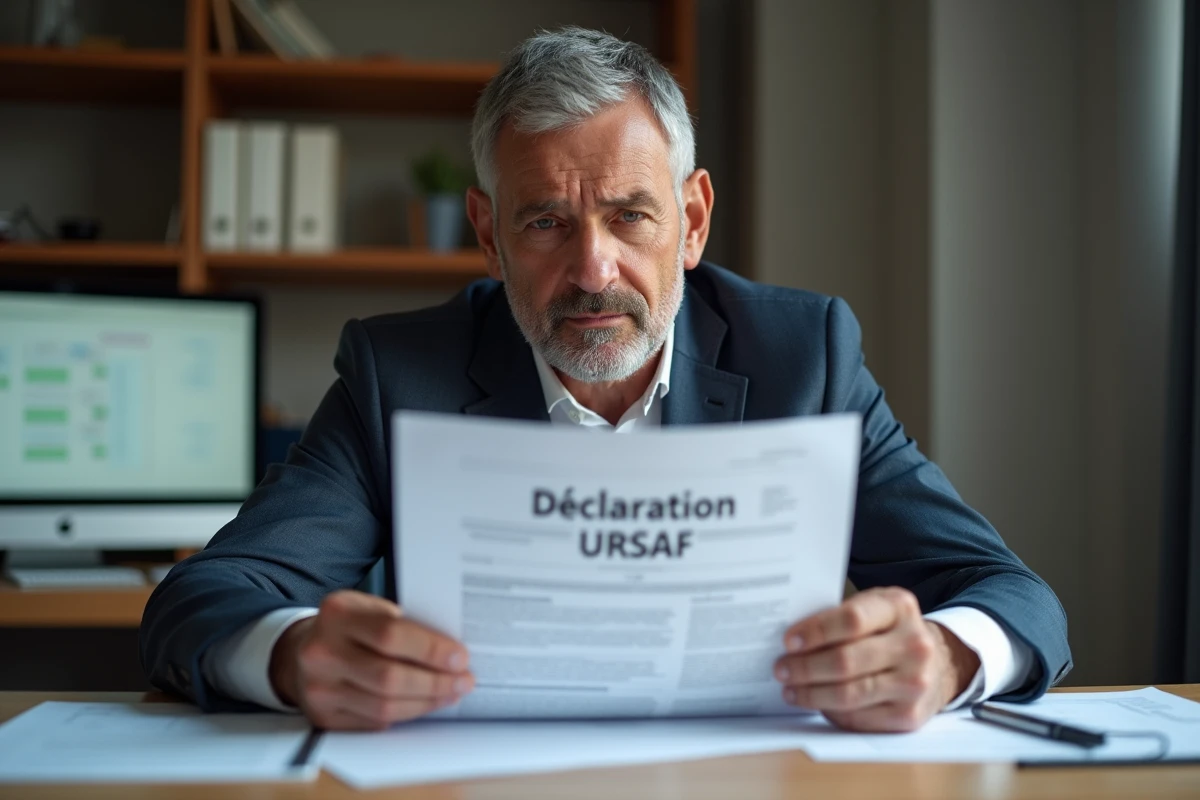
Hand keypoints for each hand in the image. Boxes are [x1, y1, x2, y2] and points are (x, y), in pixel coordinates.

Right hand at [269, 590, 473, 729]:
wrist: (301, 653)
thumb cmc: (349, 628)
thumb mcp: (369, 609)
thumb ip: (403, 624)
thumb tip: (451, 651)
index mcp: (338, 614)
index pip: (391, 635)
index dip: (431, 650)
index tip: (460, 657)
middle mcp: (322, 651)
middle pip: (388, 676)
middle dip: (435, 682)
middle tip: (464, 680)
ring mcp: (319, 688)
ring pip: (383, 705)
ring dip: (426, 702)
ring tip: (451, 693)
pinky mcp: (323, 717)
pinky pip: (374, 722)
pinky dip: (406, 714)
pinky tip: (425, 704)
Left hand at [773, 587, 979, 731]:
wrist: (938, 664)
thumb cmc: (890, 632)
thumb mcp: (875, 608)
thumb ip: (841, 616)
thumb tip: (792, 639)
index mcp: (899, 608)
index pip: (851, 619)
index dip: (815, 631)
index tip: (788, 641)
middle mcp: (913, 645)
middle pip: (846, 660)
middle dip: (805, 667)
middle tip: (780, 669)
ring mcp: (914, 683)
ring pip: (849, 694)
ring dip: (811, 693)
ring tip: (790, 689)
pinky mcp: (909, 716)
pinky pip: (858, 717)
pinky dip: (830, 712)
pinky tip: (816, 703)